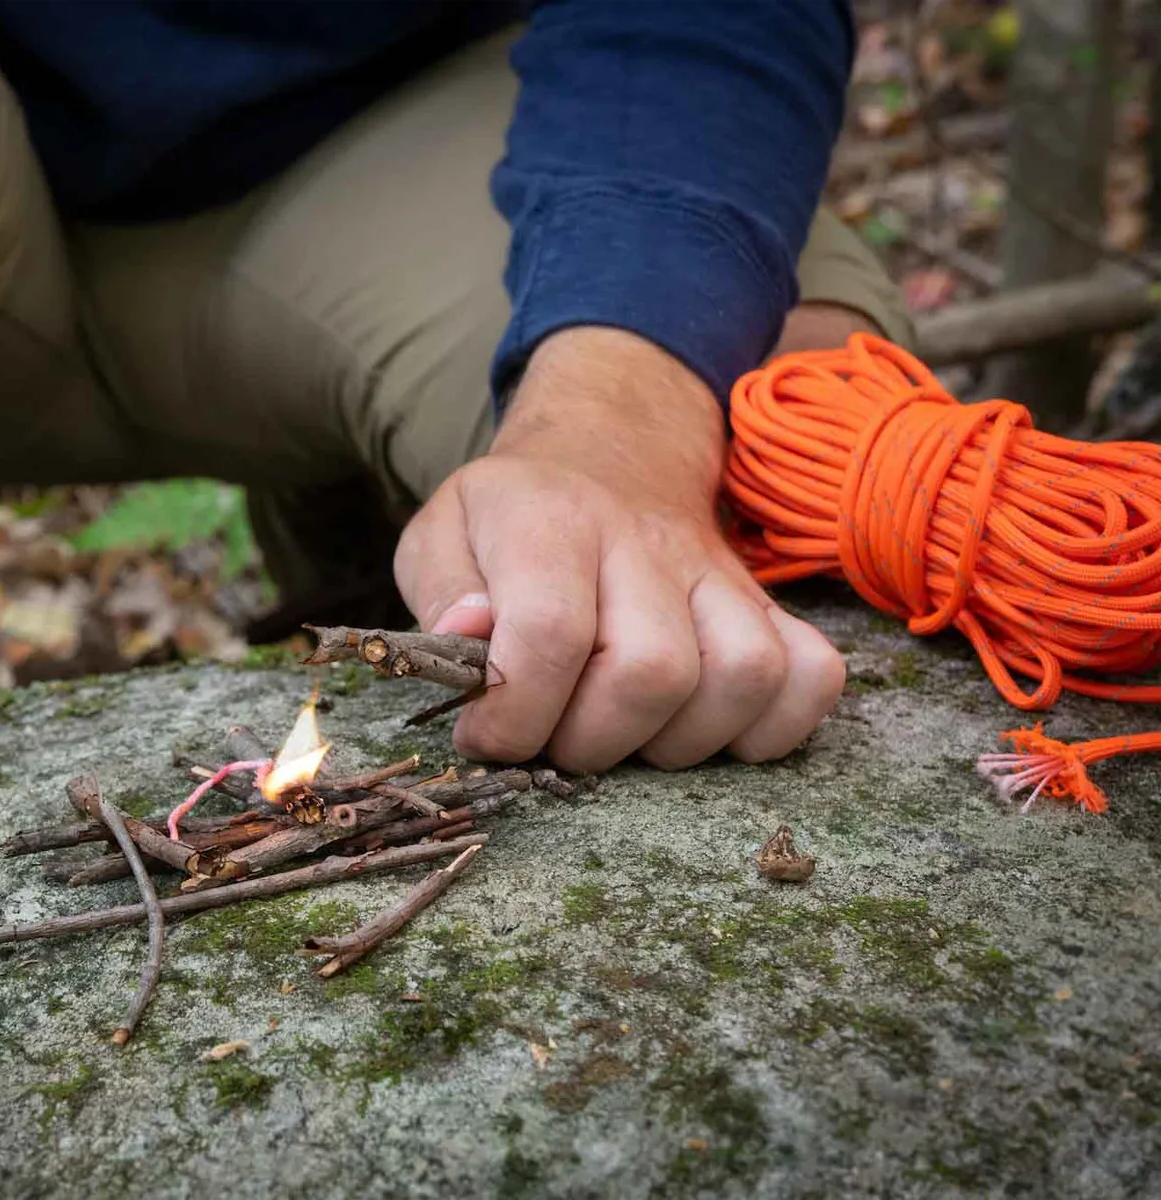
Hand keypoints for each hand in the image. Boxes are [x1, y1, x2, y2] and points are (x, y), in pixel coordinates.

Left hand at [393, 325, 845, 771]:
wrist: (611, 456)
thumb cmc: (516, 518)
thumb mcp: (442, 533)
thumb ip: (440, 591)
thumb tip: (470, 641)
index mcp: (552, 521)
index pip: (549, 633)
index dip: (512, 713)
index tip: (487, 732)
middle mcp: (646, 545)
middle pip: (651, 672)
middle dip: (591, 741)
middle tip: (557, 735)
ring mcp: (719, 575)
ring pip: (742, 678)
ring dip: (678, 741)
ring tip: (629, 732)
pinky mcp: (767, 606)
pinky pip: (811, 677)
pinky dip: (769, 729)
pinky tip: (705, 727)